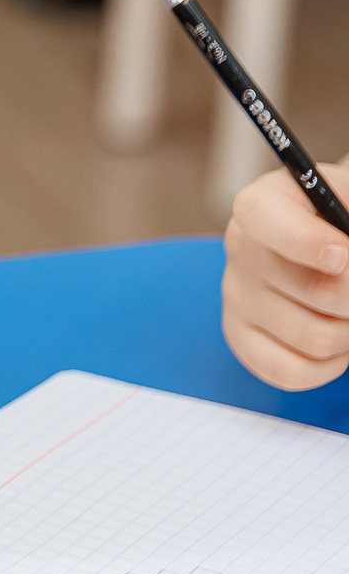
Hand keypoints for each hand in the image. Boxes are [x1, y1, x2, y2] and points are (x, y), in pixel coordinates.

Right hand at [222, 159, 348, 388]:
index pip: (263, 218)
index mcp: (263, 205)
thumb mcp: (348, 201)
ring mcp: (236, 294)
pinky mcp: (238, 333)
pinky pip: (289, 373)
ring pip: (314, 339)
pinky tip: (336, 345)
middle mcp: (241, 247)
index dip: (306, 241)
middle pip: (316, 292)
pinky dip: (328, 368)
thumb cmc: (339, 226)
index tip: (343, 255)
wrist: (322, 247)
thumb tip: (347, 261)